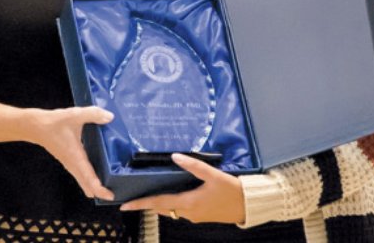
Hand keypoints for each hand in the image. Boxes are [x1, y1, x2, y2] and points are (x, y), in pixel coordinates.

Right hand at [28, 106, 115, 201]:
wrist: (35, 126)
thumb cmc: (54, 122)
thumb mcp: (75, 115)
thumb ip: (93, 114)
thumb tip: (110, 117)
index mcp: (76, 156)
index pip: (89, 178)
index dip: (100, 188)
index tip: (110, 196)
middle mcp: (73, 163)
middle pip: (86, 184)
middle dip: (99, 192)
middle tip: (114, 195)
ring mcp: (69, 163)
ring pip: (83, 180)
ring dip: (93, 186)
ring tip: (108, 187)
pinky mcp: (68, 160)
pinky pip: (80, 174)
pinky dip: (89, 179)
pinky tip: (96, 175)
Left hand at [120, 153, 244, 223]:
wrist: (249, 206)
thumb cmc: (232, 190)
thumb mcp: (213, 175)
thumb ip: (193, 165)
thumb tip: (175, 156)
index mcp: (189, 203)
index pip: (158, 203)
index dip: (140, 204)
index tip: (124, 205)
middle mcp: (189, 213)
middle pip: (162, 208)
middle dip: (147, 204)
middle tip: (132, 198)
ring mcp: (195, 216)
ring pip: (171, 210)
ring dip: (159, 204)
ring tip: (148, 194)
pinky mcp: (201, 215)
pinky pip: (181, 210)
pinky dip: (172, 203)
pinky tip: (172, 194)